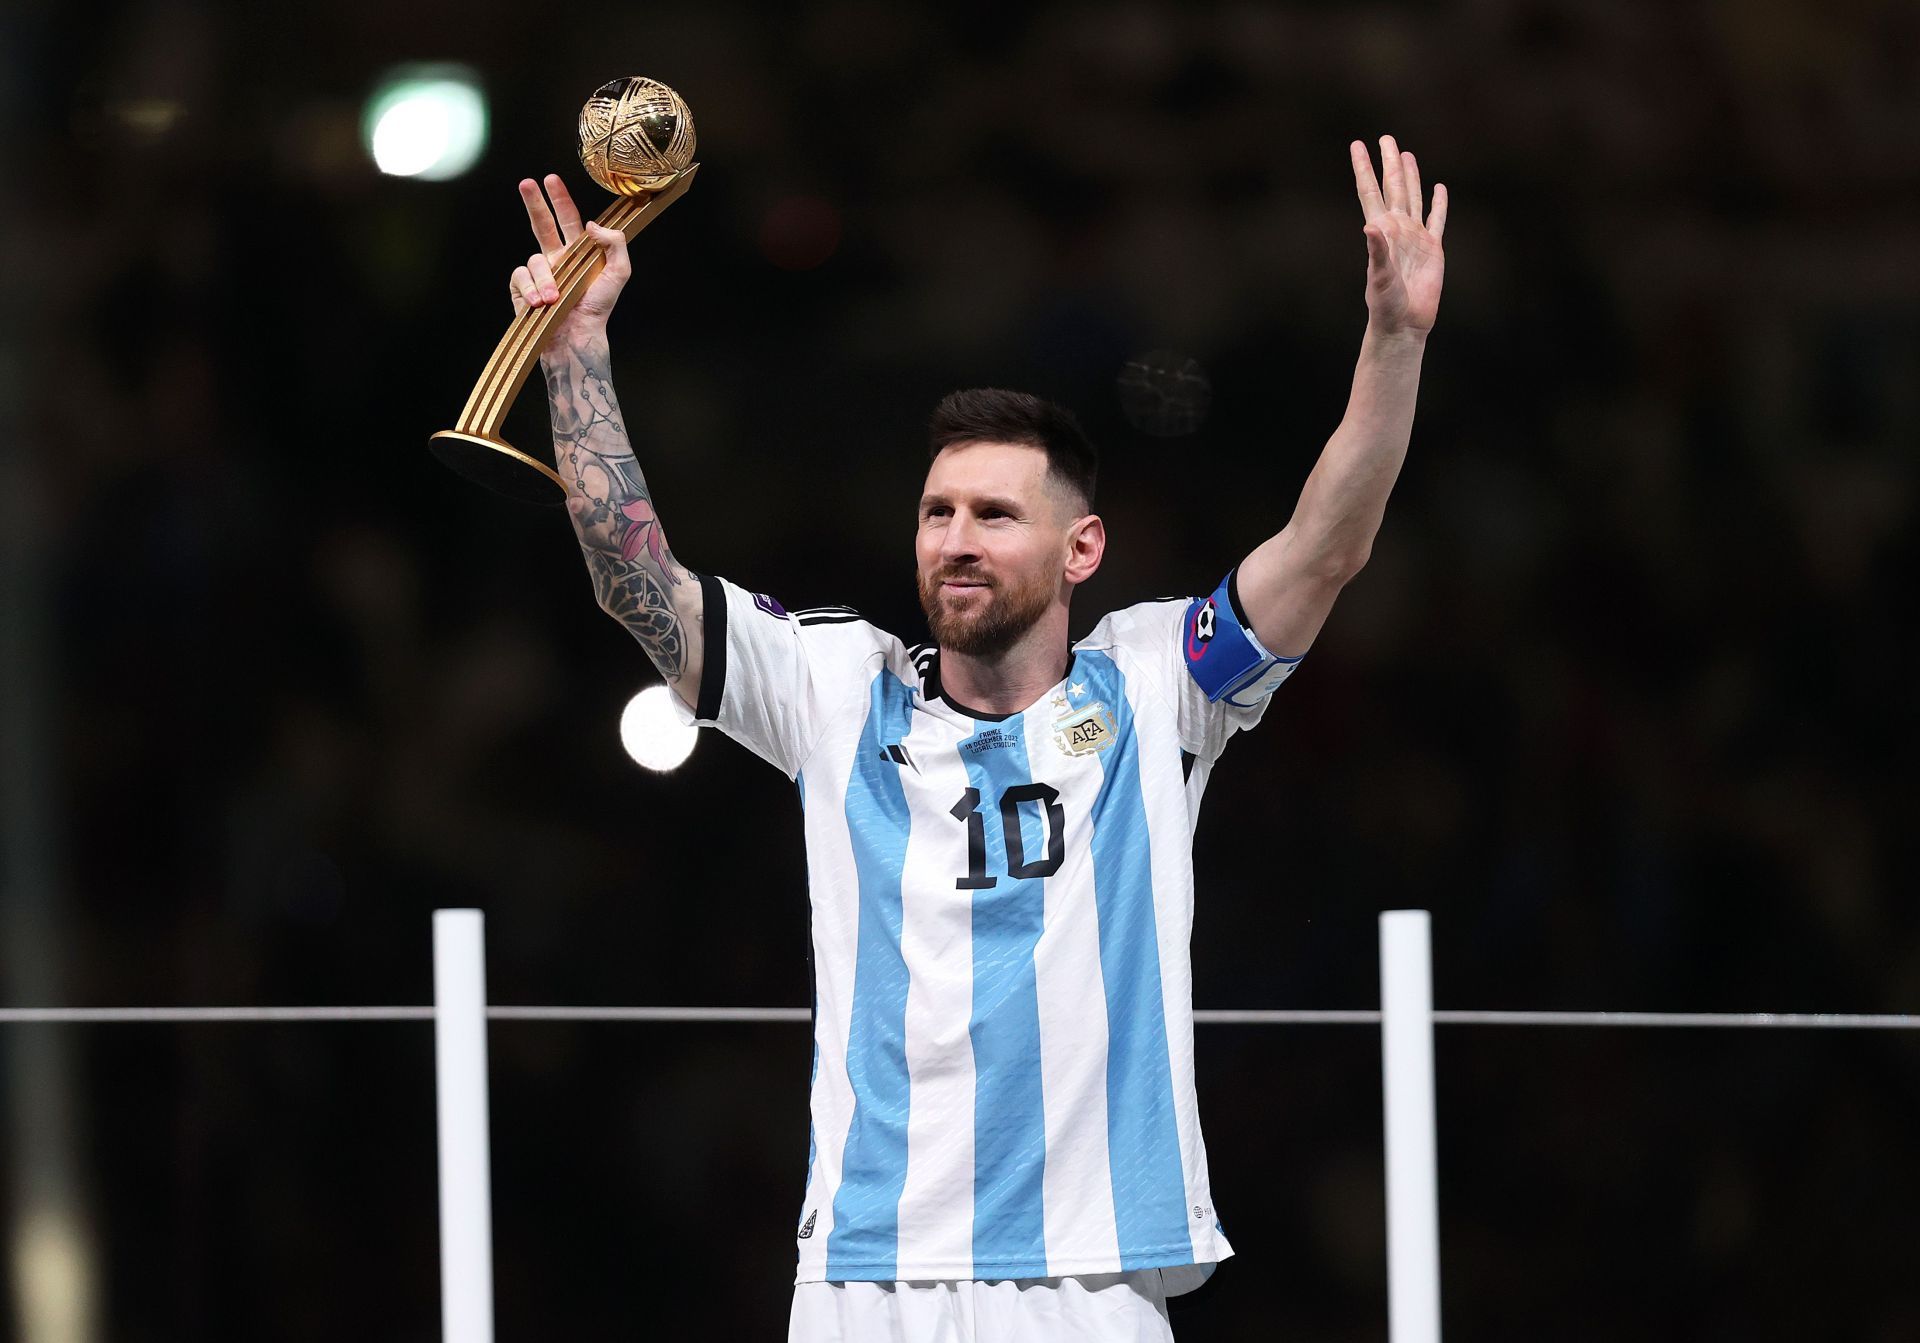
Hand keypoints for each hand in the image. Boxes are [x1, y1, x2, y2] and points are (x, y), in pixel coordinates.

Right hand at [509, 173, 631, 342]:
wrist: (577, 337)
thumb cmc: (598, 308)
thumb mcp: (618, 273)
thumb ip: (614, 244)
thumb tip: (592, 224)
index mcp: (578, 253)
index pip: (568, 220)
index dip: (560, 199)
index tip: (551, 179)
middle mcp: (556, 259)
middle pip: (541, 224)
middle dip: (534, 202)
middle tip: (527, 183)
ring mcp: (538, 274)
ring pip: (534, 259)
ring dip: (545, 279)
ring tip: (554, 299)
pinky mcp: (522, 289)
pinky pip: (521, 277)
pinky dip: (530, 289)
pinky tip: (539, 304)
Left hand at [1350, 135, 1446, 336]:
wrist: (1405, 323)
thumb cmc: (1386, 304)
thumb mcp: (1379, 276)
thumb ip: (1376, 251)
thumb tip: (1370, 226)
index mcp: (1381, 230)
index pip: (1370, 191)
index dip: (1363, 167)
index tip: (1357, 145)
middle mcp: (1397, 229)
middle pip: (1393, 186)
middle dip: (1388, 162)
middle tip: (1385, 137)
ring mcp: (1415, 237)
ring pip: (1413, 197)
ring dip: (1410, 175)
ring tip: (1406, 154)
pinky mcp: (1433, 249)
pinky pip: (1437, 220)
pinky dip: (1439, 203)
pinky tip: (1439, 188)